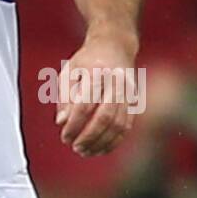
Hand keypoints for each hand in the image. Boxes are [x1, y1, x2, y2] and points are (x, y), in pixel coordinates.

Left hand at [55, 26, 139, 157]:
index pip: (84, 105)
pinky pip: (127, 126)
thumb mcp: (69, 71)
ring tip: (86, 151)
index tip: (65, 137)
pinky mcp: (134, 101)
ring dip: (102, 143)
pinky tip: (101, 149)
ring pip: (119, 125)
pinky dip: (114, 141)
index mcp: (96, 73)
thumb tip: (62, 122)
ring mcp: (128, 92)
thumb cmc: (87, 61)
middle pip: (105, 117)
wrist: (115, 46)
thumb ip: (65, 97)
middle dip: (89, 137)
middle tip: (75, 148)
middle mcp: (115, 82)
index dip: (74, 125)